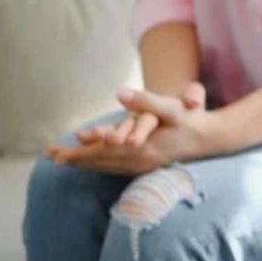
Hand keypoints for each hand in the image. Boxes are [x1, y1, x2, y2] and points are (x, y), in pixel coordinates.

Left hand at [47, 83, 211, 175]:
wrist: (210, 137)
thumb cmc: (191, 120)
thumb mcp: (170, 107)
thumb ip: (145, 100)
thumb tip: (120, 92)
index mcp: (142, 148)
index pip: (103, 153)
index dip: (80, 153)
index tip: (58, 155)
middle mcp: (140, 160)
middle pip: (102, 162)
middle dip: (76, 159)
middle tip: (51, 157)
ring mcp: (144, 165)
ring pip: (108, 166)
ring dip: (86, 163)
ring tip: (65, 160)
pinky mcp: (148, 164)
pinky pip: (118, 168)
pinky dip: (101, 165)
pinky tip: (94, 164)